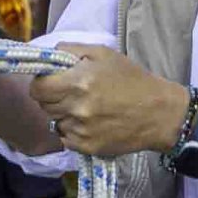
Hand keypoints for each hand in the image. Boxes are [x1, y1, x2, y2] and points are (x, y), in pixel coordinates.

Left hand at [28, 45, 186, 159]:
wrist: (159, 113)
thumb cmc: (132, 79)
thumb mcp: (103, 54)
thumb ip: (71, 50)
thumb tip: (46, 56)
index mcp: (78, 82)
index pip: (37, 89)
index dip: (41, 84)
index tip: (51, 82)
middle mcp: (77, 108)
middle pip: (44, 106)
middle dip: (52, 98)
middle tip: (71, 93)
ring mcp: (81, 130)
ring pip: (55, 122)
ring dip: (64, 115)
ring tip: (86, 108)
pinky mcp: (87, 147)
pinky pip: (66, 138)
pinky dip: (73, 131)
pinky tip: (91, 123)